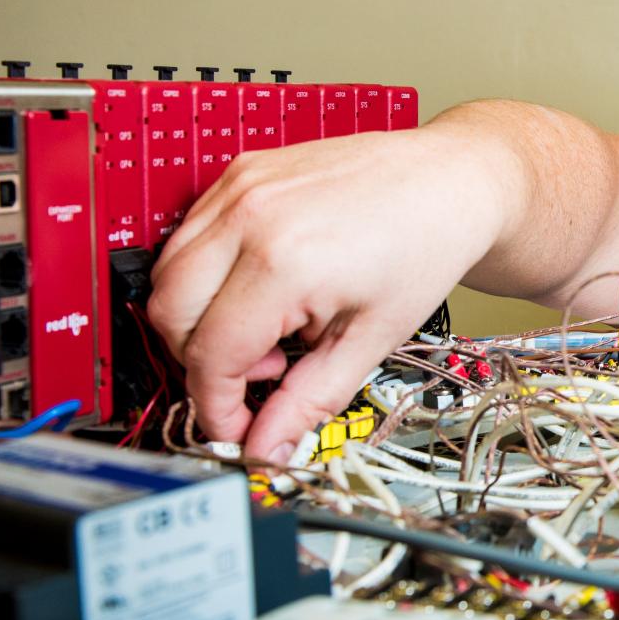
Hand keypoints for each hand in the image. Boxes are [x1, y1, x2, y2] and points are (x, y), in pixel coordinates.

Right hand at [147, 124, 509, 462]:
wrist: (451, 181)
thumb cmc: (425, 246)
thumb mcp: (372, 339)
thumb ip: (309, 400)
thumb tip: (267, 447)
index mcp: (282, 262)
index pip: (209, 355)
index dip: (216, 405)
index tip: (238, 426)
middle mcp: (249, 217)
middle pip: (168, 315)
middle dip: (202, 363)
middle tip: (266, 372)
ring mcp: (239, 187)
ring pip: (167, 274)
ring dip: (200, 319)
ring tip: (273, 328)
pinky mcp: (240, 172)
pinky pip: (188, 236)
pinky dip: (207, 275)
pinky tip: (264, 289)